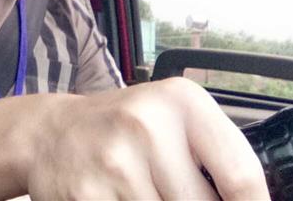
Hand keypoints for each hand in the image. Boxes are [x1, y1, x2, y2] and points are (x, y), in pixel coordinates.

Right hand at [27, 77, 268, 199]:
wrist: (50, 134)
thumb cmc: (124, 131)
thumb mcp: (172, 122)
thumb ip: (216, 159)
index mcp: (180, 102)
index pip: (242, 176)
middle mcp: (147, 126)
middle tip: (172, 191)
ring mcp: (115, 163)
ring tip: (144, 191)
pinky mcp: (88, 195)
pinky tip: (122, 198)